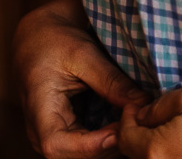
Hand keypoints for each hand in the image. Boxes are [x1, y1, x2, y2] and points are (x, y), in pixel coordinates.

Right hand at [14, 0, 149, 157]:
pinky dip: (109, 138)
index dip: (91, 145)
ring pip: (83, 155)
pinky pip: (87, 146)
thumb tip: (142, 105)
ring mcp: (52, 134)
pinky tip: (127, 121)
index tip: (121, 130)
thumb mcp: (85, 55)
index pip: (57, 145)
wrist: (39, 36)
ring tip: (135, 120)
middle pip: (73, 156)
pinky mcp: (66, 132)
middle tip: (137, 121)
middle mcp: (40, 130)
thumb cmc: (55, 40)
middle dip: (108, 145)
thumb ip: (111, 82)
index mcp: (38, 109)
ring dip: (111, 144)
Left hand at [117, 82, 181, 158]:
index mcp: (155, 149)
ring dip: (161, 147)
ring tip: (175, 130)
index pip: (125, 136)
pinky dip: (180, 154)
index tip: (137, 104)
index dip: (128, 117)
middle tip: (152, 116)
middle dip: (141, 134)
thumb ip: (160, 106)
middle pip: (140, 155)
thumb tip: (143, 115)